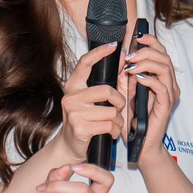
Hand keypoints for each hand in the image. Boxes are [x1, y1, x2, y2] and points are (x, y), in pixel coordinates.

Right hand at [54, 43, 126, 161]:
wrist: (70, 147)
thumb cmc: (84, 122)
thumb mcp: (89, 102)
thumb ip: (102, 87)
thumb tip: (122, 67)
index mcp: (73, 86)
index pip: (85, 63)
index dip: (99, 53)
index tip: (112, 46)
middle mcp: (71, 97)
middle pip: (106, 91)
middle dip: (119, 102)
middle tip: (119, 109)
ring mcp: (74, 112)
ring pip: (110, 111)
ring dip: (118, 120)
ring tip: (113, 125)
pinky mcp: (80, 127)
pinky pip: (109, 125)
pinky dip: (114, 130)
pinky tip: (110, 133)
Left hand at [122, 33, 180, 153]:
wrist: (140, 144)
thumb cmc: (133, 120)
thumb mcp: (125, 92)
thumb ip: (124, 76)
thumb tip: (120, 56)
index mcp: (161, 78)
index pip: (160, 53)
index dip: (151, 42)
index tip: (138, 36)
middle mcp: (169, 84)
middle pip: (164, 57)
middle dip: (146, 51)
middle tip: (130, 54)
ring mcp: (169, 94)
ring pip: (165, 68)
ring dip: (147, 62)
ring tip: (131, 65)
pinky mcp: (166, 105)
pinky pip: (162, 87)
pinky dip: (149, 79)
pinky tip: (138, 78)